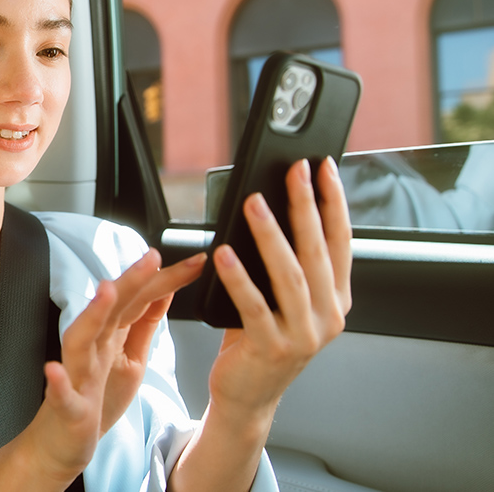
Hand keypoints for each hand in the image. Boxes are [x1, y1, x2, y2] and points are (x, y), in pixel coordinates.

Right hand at [18, 249, 204, 481]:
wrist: (62, 444)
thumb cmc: (95, 400)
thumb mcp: (129, 358)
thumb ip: (143, 324)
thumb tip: (163, 291)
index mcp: (110, 337)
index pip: (139, 301)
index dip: (165, 280)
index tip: (196, 262)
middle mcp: (92, 349)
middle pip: (110, 309)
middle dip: (130, 281)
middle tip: (153, 257)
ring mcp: (76, 376)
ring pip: (80, 340)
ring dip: (91, 315)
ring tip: (104, 292)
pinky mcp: (67, 408)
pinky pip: (60, 395)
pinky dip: (57, 382)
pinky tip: (54, 371)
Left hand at [208, 157, 352, 416]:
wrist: (248, 395)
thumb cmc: (259, 339)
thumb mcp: (281, 300)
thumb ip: (282, 265)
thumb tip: (265, 209)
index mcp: (336, 298)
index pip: (340, 241)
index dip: (334, 202)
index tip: (325, 168)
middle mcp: (328, 315)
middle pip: (317, 250)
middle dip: (306, 206)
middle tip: (294, 172)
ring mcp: (304, 334)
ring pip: (290, 274)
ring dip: (271, 234)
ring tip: (254, 203)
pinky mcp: (272, 347)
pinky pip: (253, 305)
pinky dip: (238, 277)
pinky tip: (224, 253)